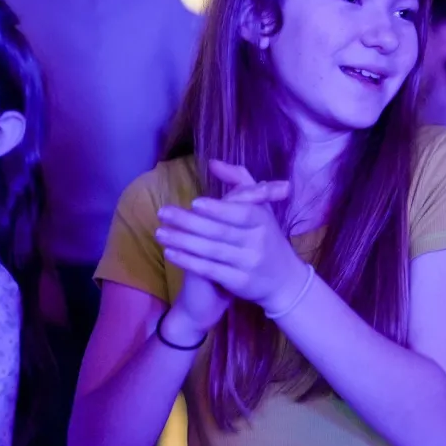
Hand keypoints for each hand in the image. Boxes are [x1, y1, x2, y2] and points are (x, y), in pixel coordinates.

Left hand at [156, 161, 302, 312]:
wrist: (285, 280)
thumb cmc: (267, 237)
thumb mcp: (262, 208)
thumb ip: (240, 181)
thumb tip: (213, 163)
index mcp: (264, 221)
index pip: (242, 213)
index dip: (219, 209)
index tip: (194, 203)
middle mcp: (258, 242)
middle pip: (221, 231)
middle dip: (189, 222)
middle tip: (163, 213)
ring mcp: (249, 263)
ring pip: (212, 251)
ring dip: (183, 241)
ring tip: (160, 233)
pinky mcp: (240, 282)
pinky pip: (210, 270)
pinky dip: (189, 262)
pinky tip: (171, 254)